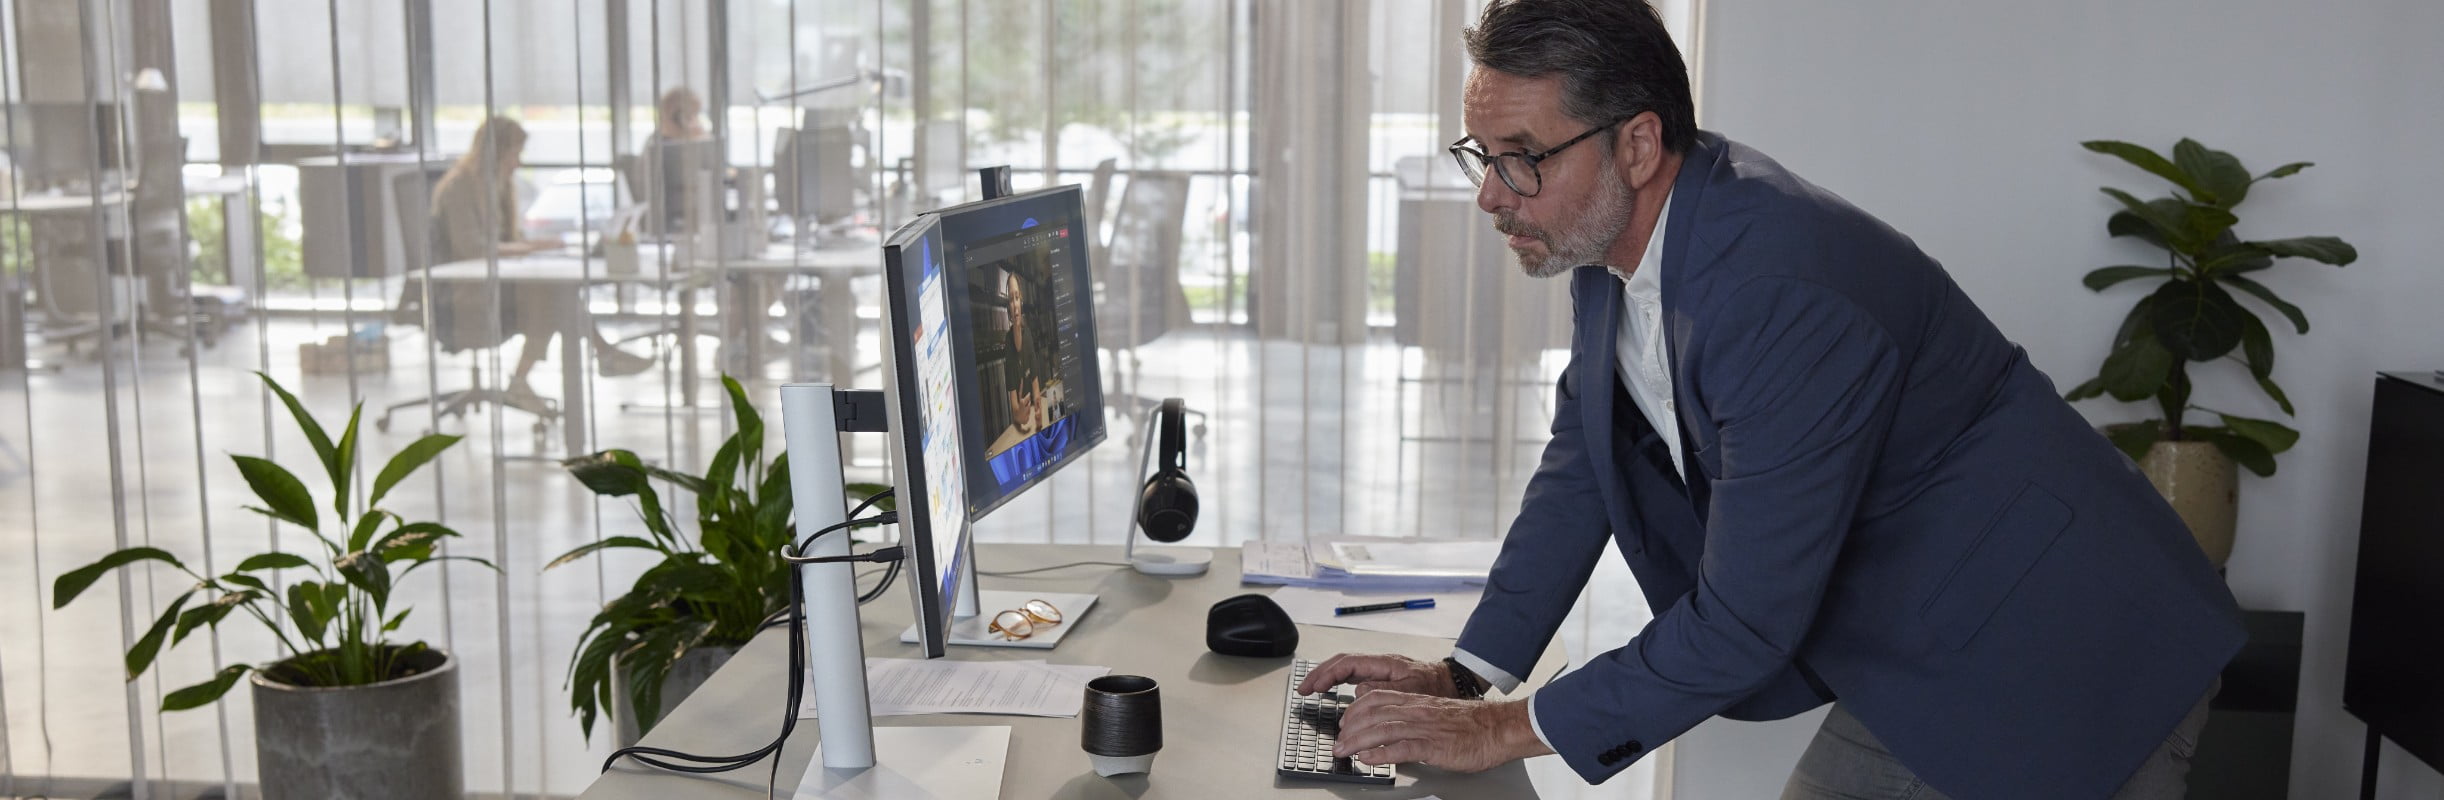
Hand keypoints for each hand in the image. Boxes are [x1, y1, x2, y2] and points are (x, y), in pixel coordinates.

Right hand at [1295, 653, 1454, 698]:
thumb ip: (1384, 690)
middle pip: (1341, 664)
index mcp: (1384, 663)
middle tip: (1303, 689)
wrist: (1452, 682)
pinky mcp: (1381, 678)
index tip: (1313, 687)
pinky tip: (1331, 690)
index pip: (1347, 664)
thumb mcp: (1411, 690)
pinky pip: (1353, 677)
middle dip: (1319, 674)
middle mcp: (1378, 664)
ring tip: (1311, 689)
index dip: (1327, 674)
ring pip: (1345, 669)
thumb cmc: (1436, 686)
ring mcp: (1378, 670)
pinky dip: (1338, 682)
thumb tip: (1357, 692)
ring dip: (1326, 678)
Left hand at [1333, 691, 1549, 771]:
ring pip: (1382, 728)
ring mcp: (1425, 727)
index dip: (1355, 710)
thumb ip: (1414, 719)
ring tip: (1343, 751)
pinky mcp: (1435, 746)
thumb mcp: (1437, 715)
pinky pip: (1402, 747)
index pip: (1376, 698)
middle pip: (1372, 712)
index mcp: (1417, 702)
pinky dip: (1381, 753)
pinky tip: (1369, 759)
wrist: (1500, 728)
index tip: (1344, 723)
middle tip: (1337, 742)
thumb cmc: (1472, 725)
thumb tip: (1392, 730)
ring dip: (1357, 740)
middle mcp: (1417, 711)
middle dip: (1349, 727)